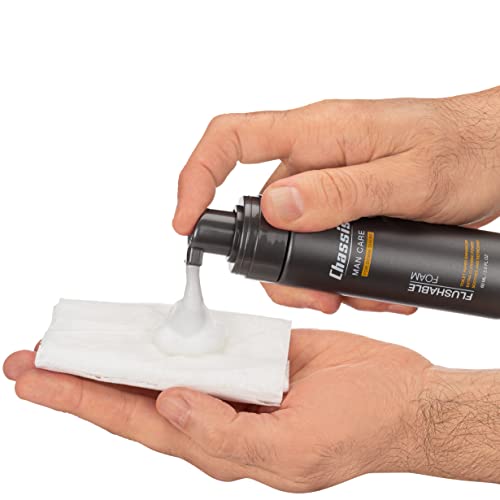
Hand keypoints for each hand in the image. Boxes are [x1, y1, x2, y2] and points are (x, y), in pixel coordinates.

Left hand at [9, 330, 499, 490]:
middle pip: (135, 395)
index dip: (83, 400)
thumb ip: (226, 436)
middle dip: (81, 377)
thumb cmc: (357, 432)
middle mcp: (216, 412)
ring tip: (76, 338)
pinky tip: (143, 323)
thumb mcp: (293, 452)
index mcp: (219, 444)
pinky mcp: (251, 351)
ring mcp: (232, 379)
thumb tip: (169, 406)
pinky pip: (200, 339)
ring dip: (120, 351)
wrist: (399, 396)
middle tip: (34, 356)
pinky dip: (168, 330)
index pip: (134, 422)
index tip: (38, 379)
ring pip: (162, 365)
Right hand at [173, 86, 499, 313]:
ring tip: (362, 296)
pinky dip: (341, 274)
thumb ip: (341, 192)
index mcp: (318, 134)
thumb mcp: (408, 177)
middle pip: (261, 213)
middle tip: (316, 297)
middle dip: (278, 266)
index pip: (231, 139)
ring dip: (318, 278)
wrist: (498, 152)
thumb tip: (277, 209)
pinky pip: (323, 245)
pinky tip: (375, 287)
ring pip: (294, 241)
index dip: (196, 176)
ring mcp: (330, 186)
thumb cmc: (464, 149)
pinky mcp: (346, 207)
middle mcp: (315, 159)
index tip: (185, 221)